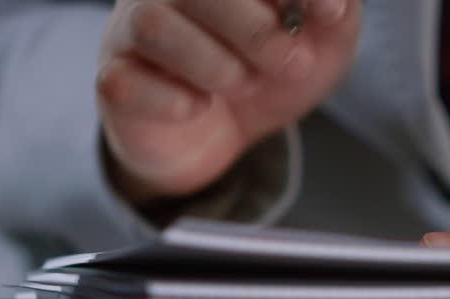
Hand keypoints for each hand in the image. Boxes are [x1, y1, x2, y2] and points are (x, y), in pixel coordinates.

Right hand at [97, 0, 360, 204]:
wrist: (225, 134)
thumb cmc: (268, 70)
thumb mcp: (322, 42)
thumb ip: (335, 12)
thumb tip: (330, 3)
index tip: (315, 13)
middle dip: (254, 29)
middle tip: (288, 61)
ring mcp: (130, 28)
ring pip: (154, 25)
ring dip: (214, 64)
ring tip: (242, 84)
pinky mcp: (114, 79)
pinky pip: (127, 82)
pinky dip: (175, 100)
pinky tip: (199, 106)